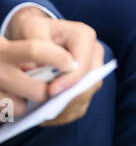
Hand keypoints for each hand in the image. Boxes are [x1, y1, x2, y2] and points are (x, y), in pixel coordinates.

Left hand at [1, 7, 104, 124]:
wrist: (36, 33)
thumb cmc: (33, 30)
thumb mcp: (31, 29)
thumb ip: (36, 46)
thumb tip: (37, 70)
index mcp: (84, 36)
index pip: (83, 63)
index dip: (70, 80)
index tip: (50, 91)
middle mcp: (94, 53)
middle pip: (90, 83)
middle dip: (69, 99)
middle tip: (46, 110)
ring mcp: (93, 70)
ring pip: (87, 96)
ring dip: (67, 109)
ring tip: (44, 116)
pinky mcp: (86, 84)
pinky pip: (81, 105)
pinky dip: (66, 114)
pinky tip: (47, 117)